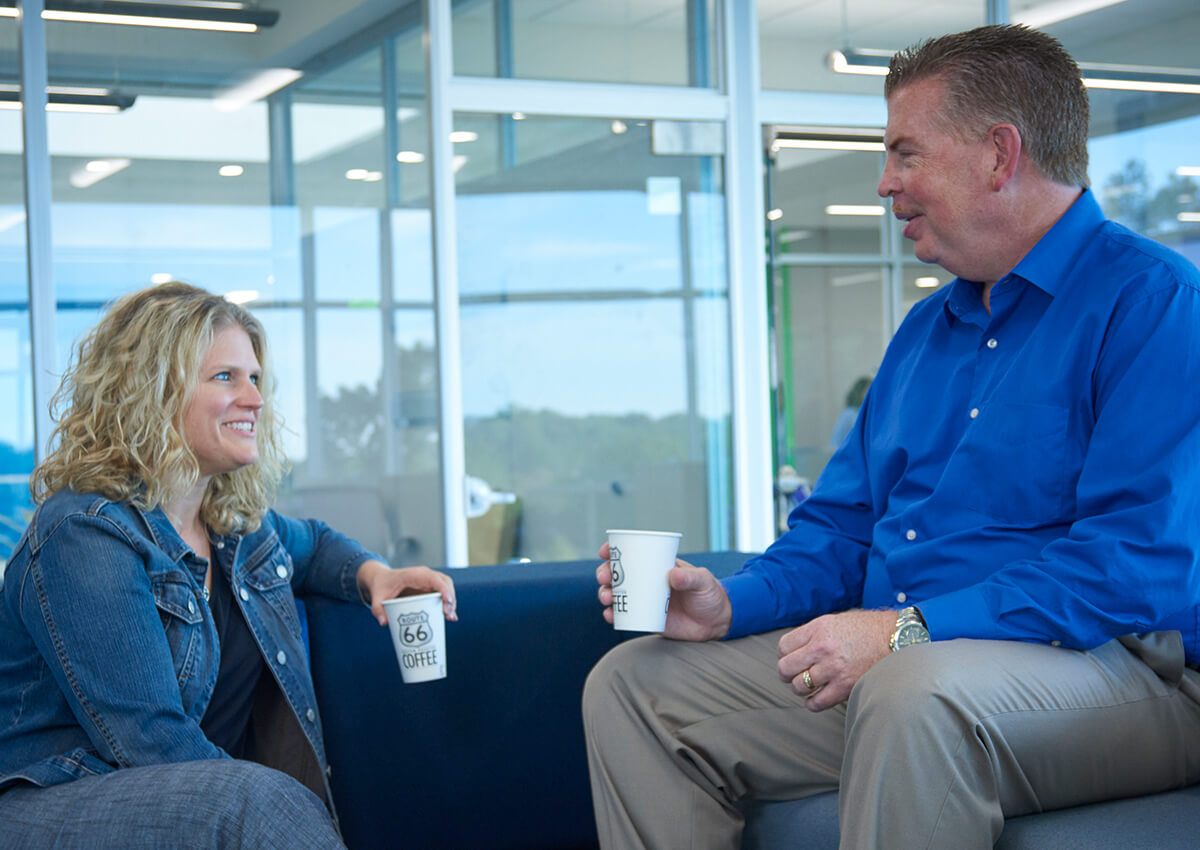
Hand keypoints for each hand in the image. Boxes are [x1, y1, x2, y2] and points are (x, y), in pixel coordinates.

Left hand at [356, 560, 457, 625]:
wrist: (382, 579)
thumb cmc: (381, 585)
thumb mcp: (377, 596)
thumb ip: (377, 609)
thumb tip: (384, 622)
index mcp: (413, 574)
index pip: (433, 578)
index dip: (442, 588)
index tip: (447, 601)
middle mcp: (424, 575)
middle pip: (444, 582)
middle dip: (450, 598)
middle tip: (449, 615)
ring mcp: (428, 581)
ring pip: (446, 587)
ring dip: (451, 602)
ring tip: (450, 618)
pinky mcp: (430, 588)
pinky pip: (443, 593)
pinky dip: (448, 604)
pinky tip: (450, 617)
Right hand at [595, 542, 731, 641]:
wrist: (716, 622)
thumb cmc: (710, 594)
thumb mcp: (703, 581)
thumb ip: (690, 578)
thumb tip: (672, 575)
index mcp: (658, 566)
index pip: (633, 553)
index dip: (615, 551)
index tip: (604, 552)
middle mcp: (647, 581)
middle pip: (618, 574)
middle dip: (605, 574)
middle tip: (604, 578)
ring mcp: (645, 599)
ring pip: (617, 594)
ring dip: (606, 594)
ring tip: (607, 598)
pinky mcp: (647, 618)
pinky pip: (624, 616)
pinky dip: (613, 615)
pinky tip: (609, 615)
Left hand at [777, 609, 893, 710]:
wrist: (898, 638)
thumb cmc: (868, 629)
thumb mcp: (836, 621)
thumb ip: (814, 634)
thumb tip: (795, 649)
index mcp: (818, 629)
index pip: (783, 646)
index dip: (786, 654)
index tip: (792, 657)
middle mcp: (823, 648)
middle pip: (785, 668)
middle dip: (787, 673)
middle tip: (793, 674)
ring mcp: (834, 669)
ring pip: (798, 687)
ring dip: (800, 688)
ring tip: (808, 685)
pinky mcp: (846, 686)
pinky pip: (817, 702)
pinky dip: (812, 703)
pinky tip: (816, 698)